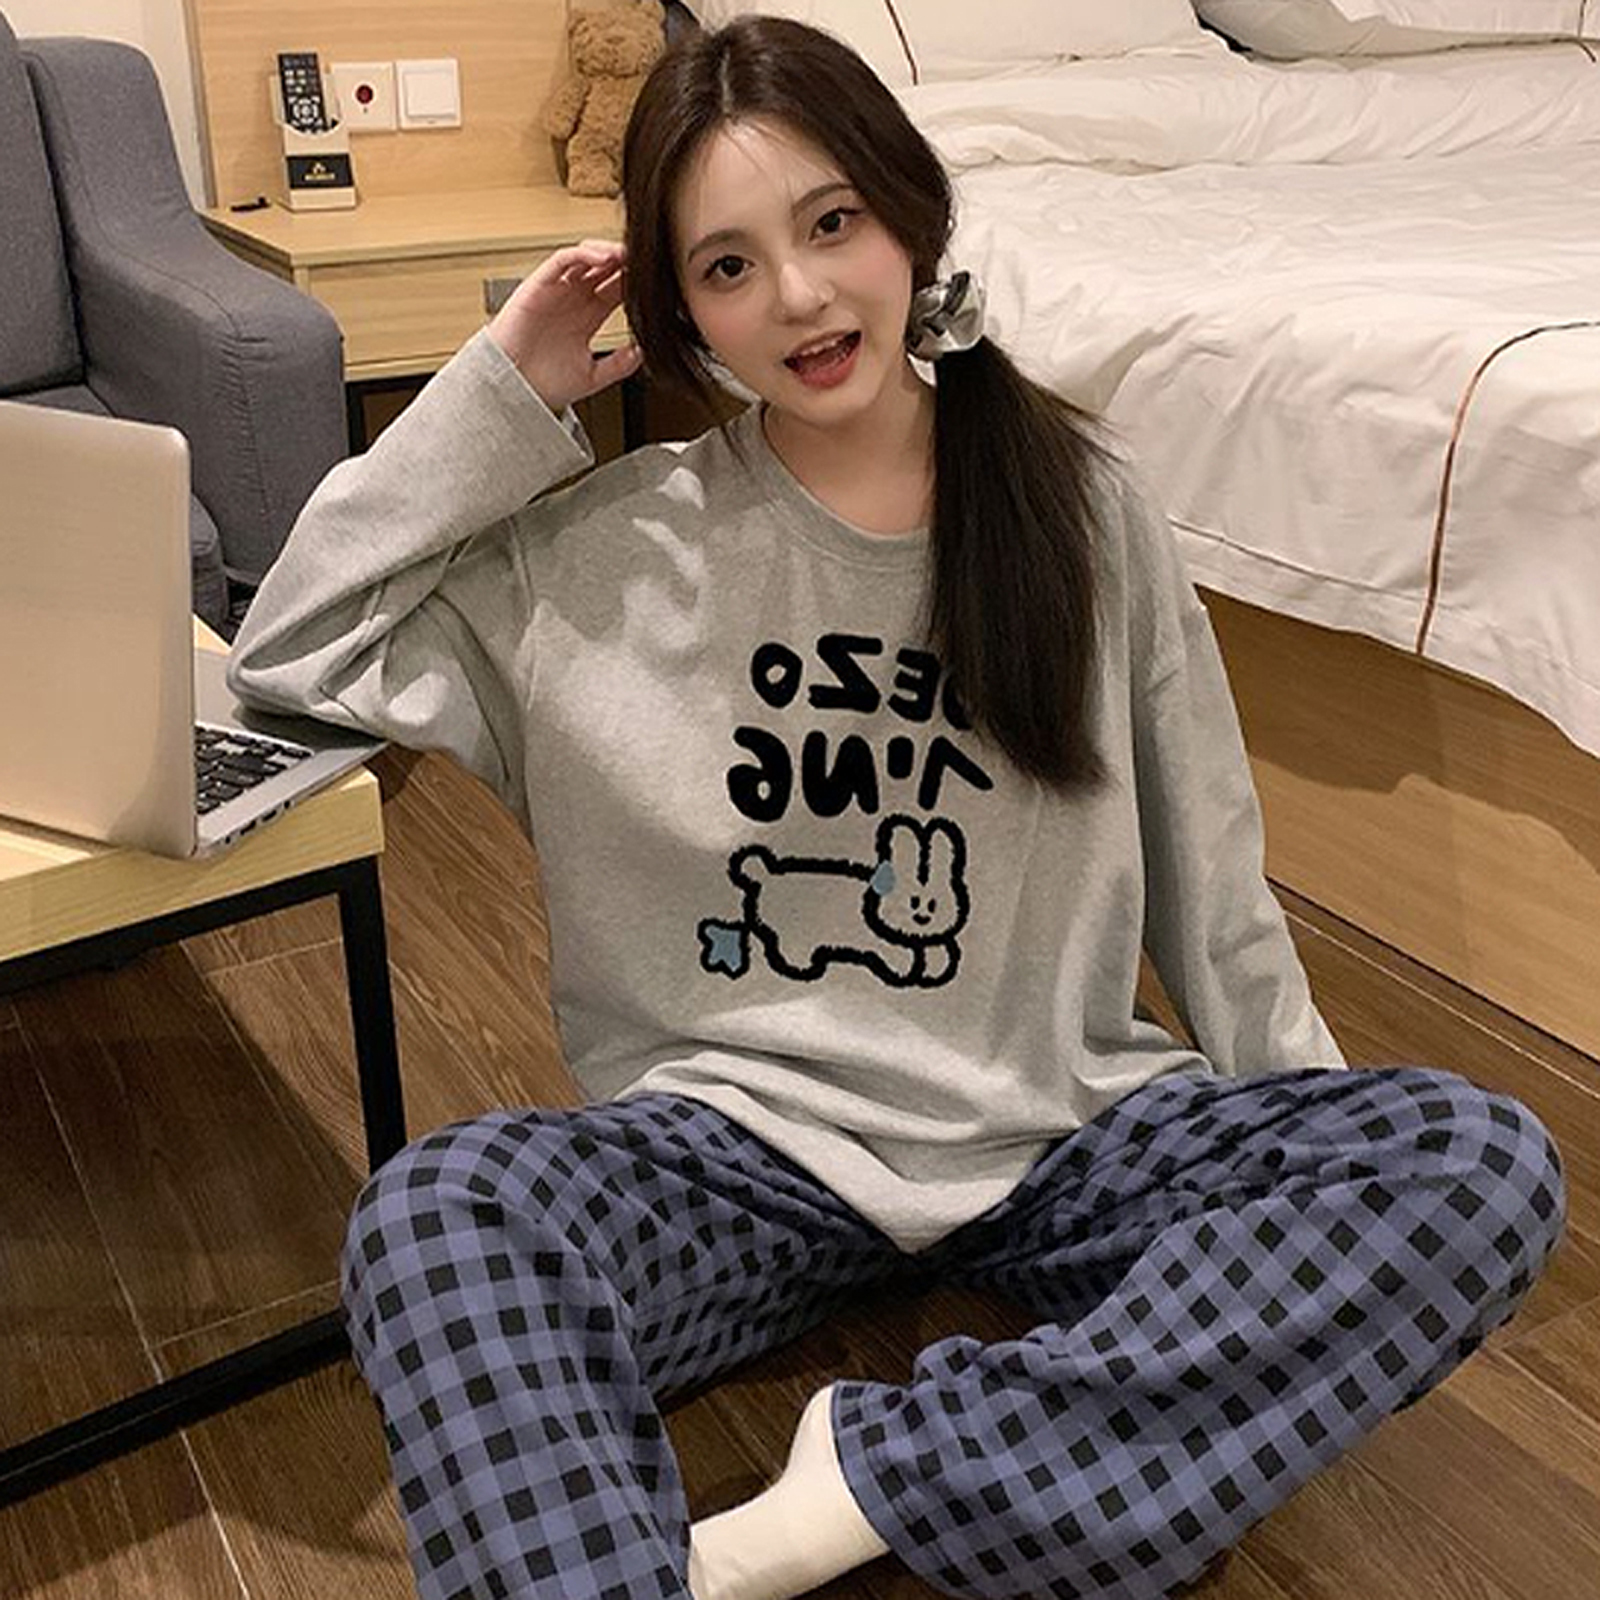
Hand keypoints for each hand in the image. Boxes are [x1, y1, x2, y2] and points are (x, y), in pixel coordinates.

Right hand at [487, 240, 643, 414]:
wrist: (513, 391)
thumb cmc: (543, 384)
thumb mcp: (593, 375)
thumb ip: (620, 364)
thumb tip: (645, 351)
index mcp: (587, 317)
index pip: (616, 289)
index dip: (635, 281)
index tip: (657, 281)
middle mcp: (573, 300)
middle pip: (604, 268)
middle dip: (625, 262)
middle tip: (647, 261)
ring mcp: (556, 290)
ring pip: (585, 257)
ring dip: (607, 252)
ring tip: (627, 255)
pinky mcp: (538, 285)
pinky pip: (562, 260)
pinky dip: (582, 253)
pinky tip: (603, 258)